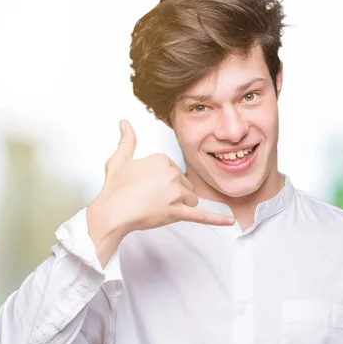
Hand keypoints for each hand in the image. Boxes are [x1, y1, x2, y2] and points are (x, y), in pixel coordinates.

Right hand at [87, 120, 234, 265]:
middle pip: (185, 185)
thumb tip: (125, 122)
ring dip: (180, 205)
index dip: (163, 181)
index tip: (148, 186)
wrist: (112, 212)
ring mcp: (176, 193)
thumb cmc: (115, 188)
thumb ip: (127, 140)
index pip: (174, 170)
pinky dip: (217, 220)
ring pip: (190, 199)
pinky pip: (201, 216)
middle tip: (150, 198)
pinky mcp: (177, 212)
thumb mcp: (119, 159)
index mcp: (162, 159)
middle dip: (173, 193)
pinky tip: (230, 221)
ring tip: (158, 207)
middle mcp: (172, 174)